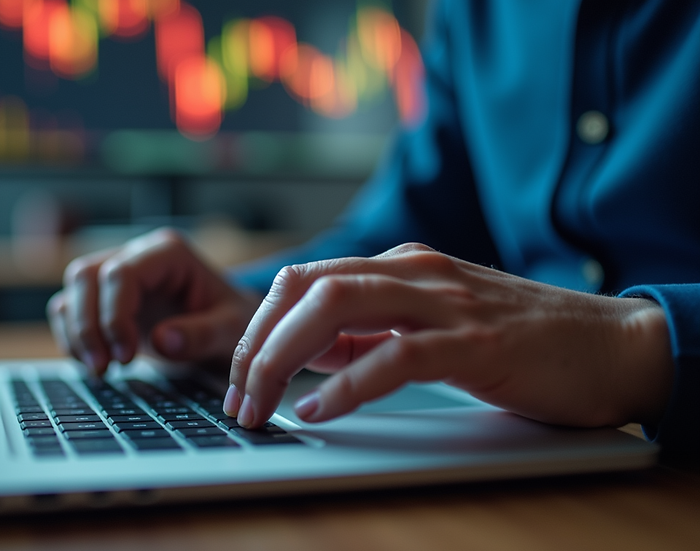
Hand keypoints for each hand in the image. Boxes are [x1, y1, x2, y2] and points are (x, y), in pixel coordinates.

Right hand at [48, 228, 260, 373]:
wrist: (229, 327)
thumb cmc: (233, 322)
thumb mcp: (230, 331)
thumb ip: (201, 335)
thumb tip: (161, 340)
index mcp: (169, 253)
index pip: (121, 273)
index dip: (114, 316)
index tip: (126, 357)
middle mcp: (138, 255)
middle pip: (86, 275)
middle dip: (88, 326)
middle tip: (104, 368)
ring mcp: (118, 271)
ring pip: (73, 289)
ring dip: (76, 332)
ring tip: (100, 370)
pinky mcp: (106, 295)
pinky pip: (71, 307)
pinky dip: (73, 336)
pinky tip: (96, 364)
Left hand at [225, 243, 673, 429]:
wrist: (612, 343)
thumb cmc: (518, 341)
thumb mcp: (427, 330)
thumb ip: (367, 335)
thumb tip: (304, 356)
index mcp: (400, 267)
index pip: (302, 281)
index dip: (257, 326)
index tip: (237, 374)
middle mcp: (415, 273)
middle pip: (306, 288)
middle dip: (255, 343)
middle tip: (236, 397)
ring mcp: (445, 302)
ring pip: (337, 307)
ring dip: (283, 359)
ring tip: (260, 404)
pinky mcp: (476, 341)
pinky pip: (395, 354)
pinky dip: (348, 383)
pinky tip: (319, 409)